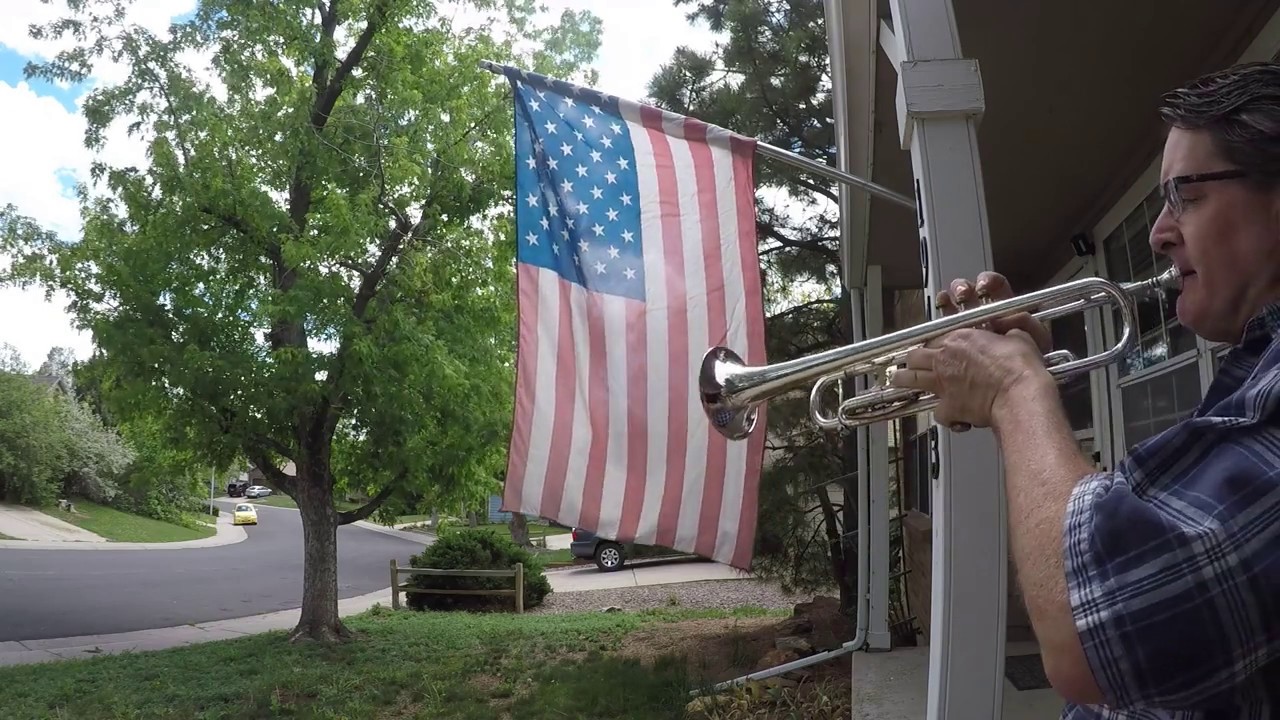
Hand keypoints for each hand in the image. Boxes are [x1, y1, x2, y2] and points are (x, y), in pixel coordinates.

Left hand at [890, 272, 1053, 429]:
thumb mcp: (1018, 337)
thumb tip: (1011, 329)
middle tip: (910, 361)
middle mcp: (945, 360)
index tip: (935, 348)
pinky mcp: (948, 407)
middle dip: (912, 359)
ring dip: (904, 379)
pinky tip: (950, 417)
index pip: (935, 338)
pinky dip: (943, 415)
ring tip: (897, 379)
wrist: (1019, 394)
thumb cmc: (1020, 368)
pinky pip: (937, 413)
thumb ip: (1008, 331)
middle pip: (915, 356)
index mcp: (960, 339)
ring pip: (911, 379)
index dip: (934, 344)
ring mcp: (943, 384)